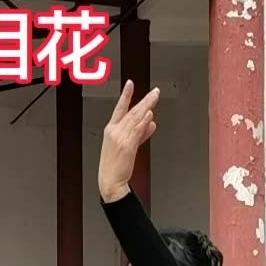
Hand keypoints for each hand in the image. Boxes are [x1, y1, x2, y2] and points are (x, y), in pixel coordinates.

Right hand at [99, 81, 159, 200]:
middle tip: (155, 91)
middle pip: (131, 111)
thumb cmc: (114, 167)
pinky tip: (149, 114)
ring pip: (136, 119)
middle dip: (144, 100)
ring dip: (147, 106)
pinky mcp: (127, 146)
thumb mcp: (125, 147)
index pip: (119, 109)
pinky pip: (136, 131)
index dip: (125, 95)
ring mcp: (120, 138)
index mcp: (111, 130)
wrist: (110, 182)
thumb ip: (140, 134)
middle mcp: (114, 132)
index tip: (130, 84)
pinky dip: (143, 121)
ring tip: (155, 97)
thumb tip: (151, 124)